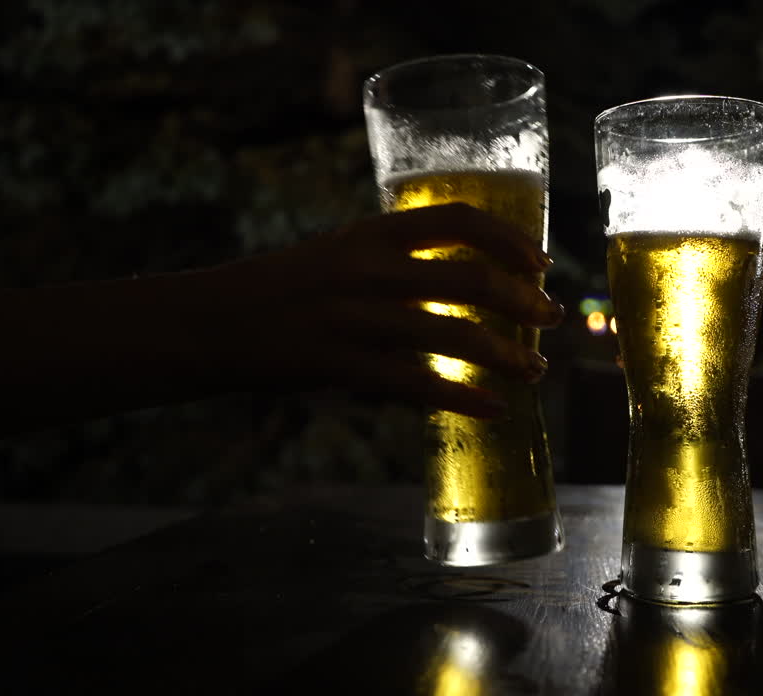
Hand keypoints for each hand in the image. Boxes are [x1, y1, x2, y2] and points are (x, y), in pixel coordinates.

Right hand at [208, 203, 563, 416]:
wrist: (210, 321)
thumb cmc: (286, 289)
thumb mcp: (341, 255)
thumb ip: (396, 261)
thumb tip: (468, 283)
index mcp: (370, 233)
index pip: (456, 220)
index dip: (509, 239)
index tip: (542, 263)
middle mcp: (367, 268)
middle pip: (467, 278)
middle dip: (521, 301)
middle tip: (552, 319)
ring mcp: (353, 317)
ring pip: (451, 334)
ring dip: (504, 355)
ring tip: (535, 370)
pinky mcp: (338, 364)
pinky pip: (416, 384)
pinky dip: (462, 397)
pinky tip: (493, 409)